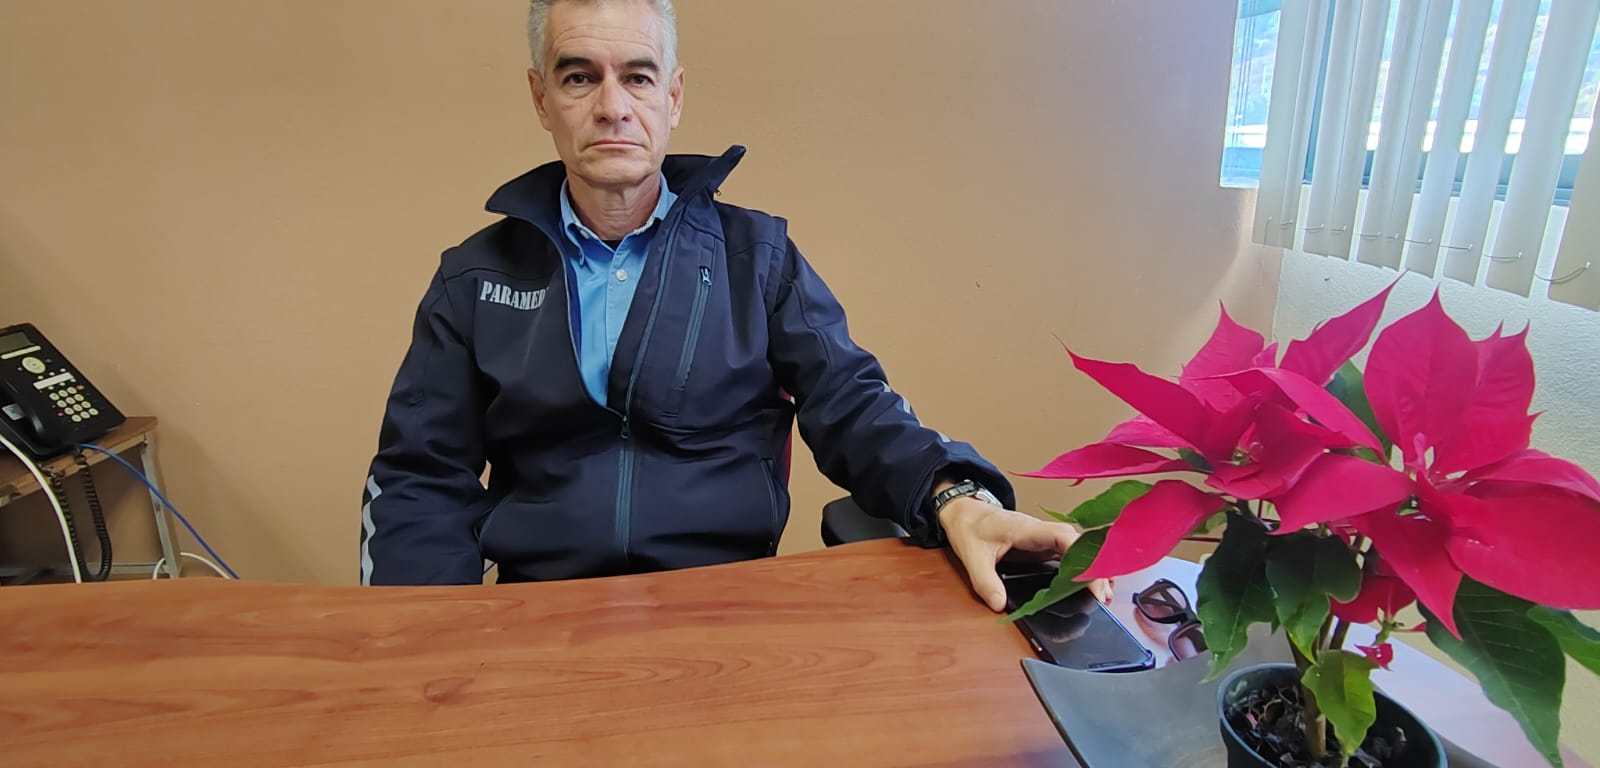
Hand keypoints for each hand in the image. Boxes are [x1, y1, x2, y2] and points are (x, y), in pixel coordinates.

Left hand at [937, 493, 1113, 612]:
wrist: (965, 512)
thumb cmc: (970, 527)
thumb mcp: (972, 556)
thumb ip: (985, 581)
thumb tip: (999, 605)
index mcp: (1028, 529)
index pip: (1065, 538)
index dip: (1083, 558)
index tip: (1094, 582)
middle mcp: (1042, 532)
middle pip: (1079, 544)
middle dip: (1094, 567)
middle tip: (1103, 597)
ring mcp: (1044, 538)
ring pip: (1078, 548)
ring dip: (1091, 567)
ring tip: (1104, 594)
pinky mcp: (1042, 546)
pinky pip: (1068, 554)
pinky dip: (1081, 567)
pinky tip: (1089, 584)